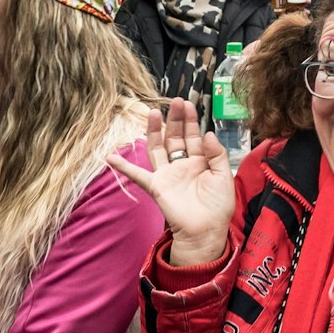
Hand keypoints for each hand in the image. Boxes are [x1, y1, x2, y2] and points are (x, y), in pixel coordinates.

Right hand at [105, 100, 236, 266]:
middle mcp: (182, 165)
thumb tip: (207, 133)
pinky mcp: (156, 186)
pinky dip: (123, 167)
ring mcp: (168, 174)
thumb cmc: (217, 206)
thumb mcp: (223, 176)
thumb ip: (216, 154)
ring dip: (154, 131)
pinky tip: (110, 157)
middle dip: (175, 119)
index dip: (191, 120)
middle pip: (176, 137)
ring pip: (158, 148)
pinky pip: (137, 175)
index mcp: (200, 161)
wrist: (205, 231)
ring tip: (152, 113)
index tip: (188, 103)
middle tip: (175, 101)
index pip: (193, 136)